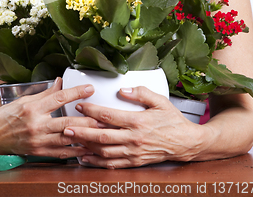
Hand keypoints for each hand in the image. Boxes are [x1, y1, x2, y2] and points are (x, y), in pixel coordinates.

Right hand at [0, 78, 97, 157]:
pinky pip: (61, 153)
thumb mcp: (24, 100)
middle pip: (67, 122)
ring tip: (100, 133)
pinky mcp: (38, 152)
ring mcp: (38, 141)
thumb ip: (45, 93)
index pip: (59, 98)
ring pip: (67, 140)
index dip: (76, 92)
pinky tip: (86, 149)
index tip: (90, 89)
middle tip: (102, 117)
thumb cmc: (6, 115)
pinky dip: (75, 152)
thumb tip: (60, 82)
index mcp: (32, 108)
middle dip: (87, 120)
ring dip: (85, 137)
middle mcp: (36, 125)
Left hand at [63, 86, 208, 167]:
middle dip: (82, 132)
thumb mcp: (160, 101)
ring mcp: (133, 152)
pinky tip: (85, 157)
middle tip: (67, 127)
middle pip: (102, 136)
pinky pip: (112, 164)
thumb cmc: (173, 120)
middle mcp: (134, 138)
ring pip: (105, 151)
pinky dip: (97, 162)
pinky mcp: (134, 162)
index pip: (110, 116)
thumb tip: (123, 88)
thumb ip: (141, 93)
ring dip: (86, 147)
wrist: (186, 143)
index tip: (80, 105)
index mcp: (138, 121)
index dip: (92, 110)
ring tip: (71, 141)